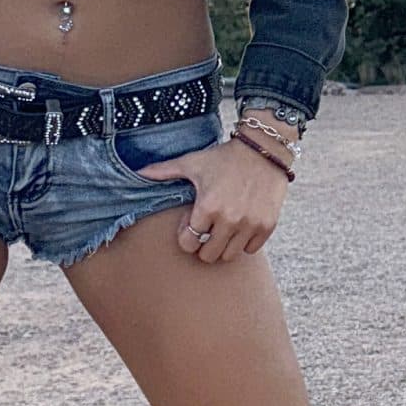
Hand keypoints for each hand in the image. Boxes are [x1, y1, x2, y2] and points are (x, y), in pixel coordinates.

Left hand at [134, 131, 287, 262]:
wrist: (264, 149)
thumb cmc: (224, 157)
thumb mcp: (193, 162)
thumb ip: (165, 171)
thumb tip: (138, 172)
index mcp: (207, 206)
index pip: (188, 242)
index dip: (186, 236)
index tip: (192, 224)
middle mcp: (229, 219)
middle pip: (208, 255)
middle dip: (203, 246)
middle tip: (207, 232)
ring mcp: (249, 224)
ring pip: (229, 256)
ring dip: (224, 247)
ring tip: (223, 230)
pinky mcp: (267, 225)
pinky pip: (251, 249)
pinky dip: (245, 242)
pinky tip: (241, 226)